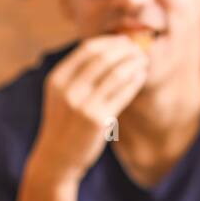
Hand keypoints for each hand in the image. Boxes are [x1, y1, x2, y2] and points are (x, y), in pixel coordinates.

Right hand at [32, 36, 147, 182]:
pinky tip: (140, 76)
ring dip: (133, 63)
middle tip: (139, 48)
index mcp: (57, 80)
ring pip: (116, 73)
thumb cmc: (64, 124)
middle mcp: (68, 91)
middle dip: (125, 49)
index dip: (110, 41)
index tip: (124, 41)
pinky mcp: (98, 120)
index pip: (88, 49)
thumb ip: (78, 74)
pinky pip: (123, 93)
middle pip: (103, 58)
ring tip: (143, 60)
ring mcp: (83, 106)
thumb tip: (111, 48)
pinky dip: (135, 81)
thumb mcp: (62, 95)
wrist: (56, 159)